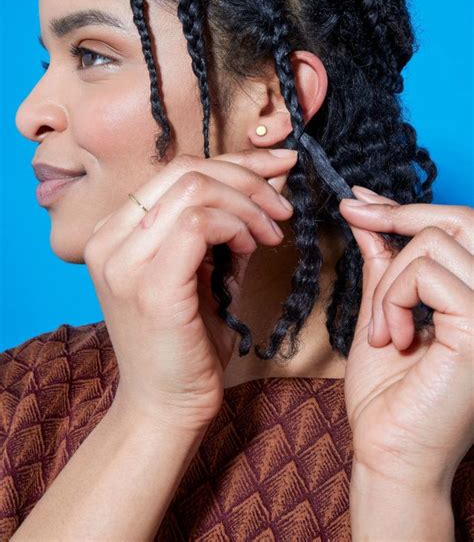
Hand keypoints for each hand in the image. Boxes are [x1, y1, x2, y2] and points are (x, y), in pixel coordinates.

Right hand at [83, 148, 296, 431]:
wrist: (167, 406)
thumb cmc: (190, 340)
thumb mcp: (209, 269)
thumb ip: (229, 224)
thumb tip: (269, 177)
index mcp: (117, 230)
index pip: (178, 170)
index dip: (236, 162)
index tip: (279, 167)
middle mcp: (109, 239)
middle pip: (186, 170)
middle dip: (247, 179)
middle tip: (281, 208)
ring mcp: (122, 261)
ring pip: (194, 189)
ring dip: (246, 205)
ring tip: (268, 236)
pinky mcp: (148, 285)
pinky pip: (196, 224)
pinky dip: (234, 227)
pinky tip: (250, 249)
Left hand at [339, 187, 472, 493]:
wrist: (390, 451)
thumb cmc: (388, 393)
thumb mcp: (382, 310)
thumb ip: (383, 262)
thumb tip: (366, 213)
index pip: (458, 226)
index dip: (403, 207)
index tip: (358, 200)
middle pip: (459, 220)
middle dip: (398, 217)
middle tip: (357, 219)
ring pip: (433, 244)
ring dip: (390, 283)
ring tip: (383, 328)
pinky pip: (427, 274)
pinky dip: (394, 299)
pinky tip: (393, 338)